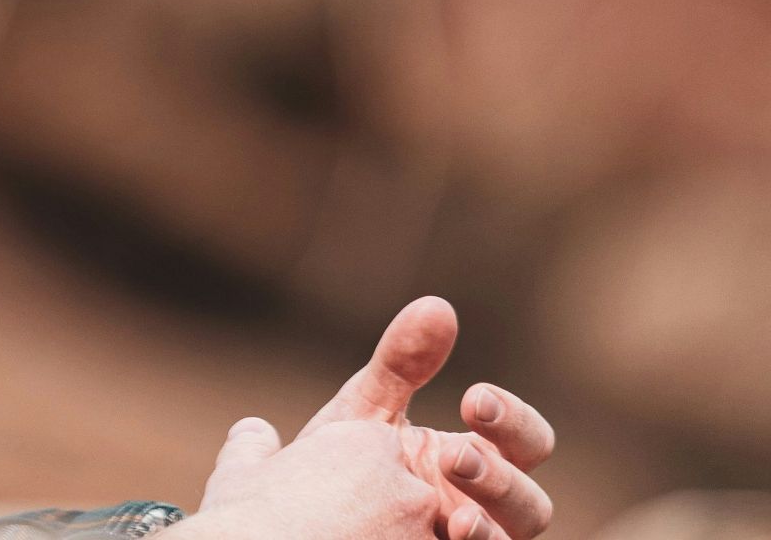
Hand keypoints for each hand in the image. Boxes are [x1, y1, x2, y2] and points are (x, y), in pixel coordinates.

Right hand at [177, 417, 436, 538]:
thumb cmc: (244, 521)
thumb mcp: (238, 472)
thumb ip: (253, 445)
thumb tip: (252, 431)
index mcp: (367, 443)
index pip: (383, 457)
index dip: (357, 486)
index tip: (327, 509)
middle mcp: (405, 483)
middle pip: (408, 499)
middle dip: (380, 519)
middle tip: (337, 532)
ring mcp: (420, 532)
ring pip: (418, 536)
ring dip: (390, 539)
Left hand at [300, 297, 555, 539]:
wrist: (291, 526)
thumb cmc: (339, 468)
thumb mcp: (365, 414)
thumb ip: (400, 364)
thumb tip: (438, 305)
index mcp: (473, 462)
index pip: (526, 441)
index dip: (513, 420)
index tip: (475, 399)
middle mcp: (481, 512)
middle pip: (531, 505)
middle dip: (501, 480)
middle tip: (455, 457)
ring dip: (491, 529)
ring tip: (457, 517)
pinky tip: (447, 539)